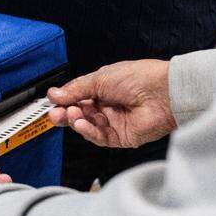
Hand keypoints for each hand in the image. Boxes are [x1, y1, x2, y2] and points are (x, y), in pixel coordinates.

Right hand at [47, 60, 175, 147]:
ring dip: (76, 121)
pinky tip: (81, 124)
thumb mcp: (100, 78)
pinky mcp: (121, 137)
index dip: (65, 100)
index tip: (52, 101)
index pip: (79, 98)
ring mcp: (115, 123)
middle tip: (54, 114)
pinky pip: (99, 137)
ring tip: (71, 114)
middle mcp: (109, 106)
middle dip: (66, 114)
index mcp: (105, 89)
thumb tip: (54, 94)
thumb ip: (76, 89)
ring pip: (88, 126)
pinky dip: (88, 132)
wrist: (163, 92)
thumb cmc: (139, 78)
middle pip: (81, 114)